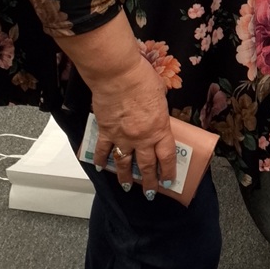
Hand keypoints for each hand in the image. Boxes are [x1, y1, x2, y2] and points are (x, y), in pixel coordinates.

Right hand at [89, 54, 176, 197]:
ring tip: (127, 186)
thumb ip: (159, 111)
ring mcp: (122, 137)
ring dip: (125, 176)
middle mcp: (141, 138)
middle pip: (146, 166)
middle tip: (149, 193)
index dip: (168, 171)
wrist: (118, 74)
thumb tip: (157, 114)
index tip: (168, 180)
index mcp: (160, 129)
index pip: (166, 157)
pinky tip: (101, 167)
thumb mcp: (161, 96)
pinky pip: (103, 150)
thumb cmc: (142, 79)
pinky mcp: (105, 131)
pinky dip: (101, 160)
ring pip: (124, 163)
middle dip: (149, 182)